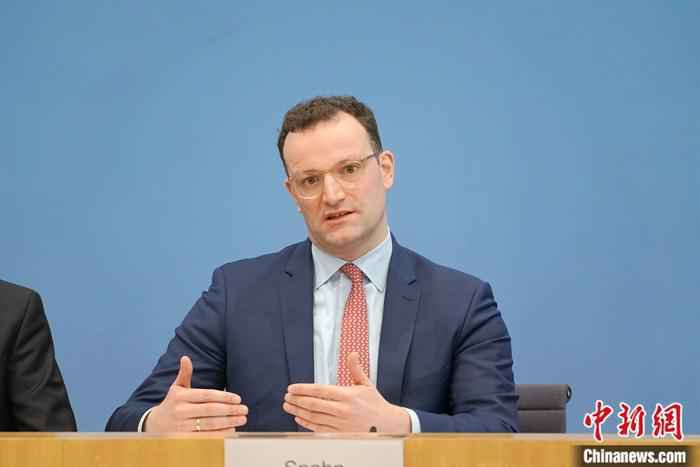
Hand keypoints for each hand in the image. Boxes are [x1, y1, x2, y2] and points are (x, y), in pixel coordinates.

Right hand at [144, 356, 247, 431]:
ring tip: (242, 420)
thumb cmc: (172, 404)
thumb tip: (185, 357)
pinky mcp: (183, 439)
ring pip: (209, 425)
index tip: (238, 398)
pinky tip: (231, 431)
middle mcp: (180, 411)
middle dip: (230, 410)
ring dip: (228, 422)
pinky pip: (205, 438)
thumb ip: (184, 374)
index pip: (206, 395)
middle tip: (244, 410)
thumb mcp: (176, 388)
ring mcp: (181, 427)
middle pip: (210, 410)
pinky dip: (219, 435)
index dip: (223, 396)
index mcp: (180, 396)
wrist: (154, 425)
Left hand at [283, 352, 409, 432]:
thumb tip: (352, 353)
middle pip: (313, 404)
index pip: (320, 391)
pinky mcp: (339, 434)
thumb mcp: (366, 384)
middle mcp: (343, 410)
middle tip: (286, 396)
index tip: (291, 388)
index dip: (303, 389)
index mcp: (348, 395)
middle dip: (297, 400)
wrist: (386, 425)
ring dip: (298, 411)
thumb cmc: (375, 404)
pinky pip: (318, 429)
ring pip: (314, 417)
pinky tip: (298, 418)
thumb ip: (356, 369)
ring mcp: (340, 424)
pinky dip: (306, 423)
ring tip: (287, 406)